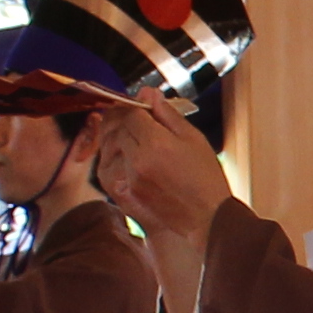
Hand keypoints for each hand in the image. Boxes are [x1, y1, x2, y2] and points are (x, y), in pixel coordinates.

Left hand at [90, 93, 233, 236]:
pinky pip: (105, 171)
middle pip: (115, 129)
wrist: (207, 219)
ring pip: (106, 149)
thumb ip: (168, 115)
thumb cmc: (206, 179)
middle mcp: (136, 161)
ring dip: (113, 138)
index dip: (134, 105)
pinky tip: (122, 156)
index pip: (131, 114)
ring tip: (127, 134)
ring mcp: (127, 181)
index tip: (141, 103)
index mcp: (155, 144)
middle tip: (133, 115)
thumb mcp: (194, 139)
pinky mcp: (123, 196)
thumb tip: (149, 93)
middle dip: (121, 118)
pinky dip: (109, 159)